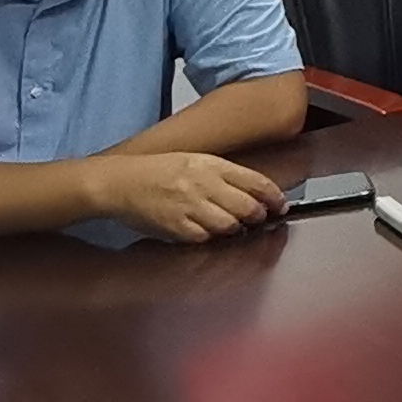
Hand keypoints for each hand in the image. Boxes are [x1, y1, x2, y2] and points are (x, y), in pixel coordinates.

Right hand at [95, 151, 285, 241]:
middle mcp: (203, 183)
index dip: (274, 197)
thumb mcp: (194, 161)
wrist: (121, 181)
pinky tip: (210, 235)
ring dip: (237, 231)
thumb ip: (224, 175)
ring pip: (230, 225)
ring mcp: (190, 206)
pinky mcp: (177, 226)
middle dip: (259, 217)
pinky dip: (212, 239)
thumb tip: (255, 193)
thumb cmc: (157, 171)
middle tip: (261, 221)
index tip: (280, 205)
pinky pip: (205, 238)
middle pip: (247, 207)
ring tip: (236, 230)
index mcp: (210, 164)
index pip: (255, 181)